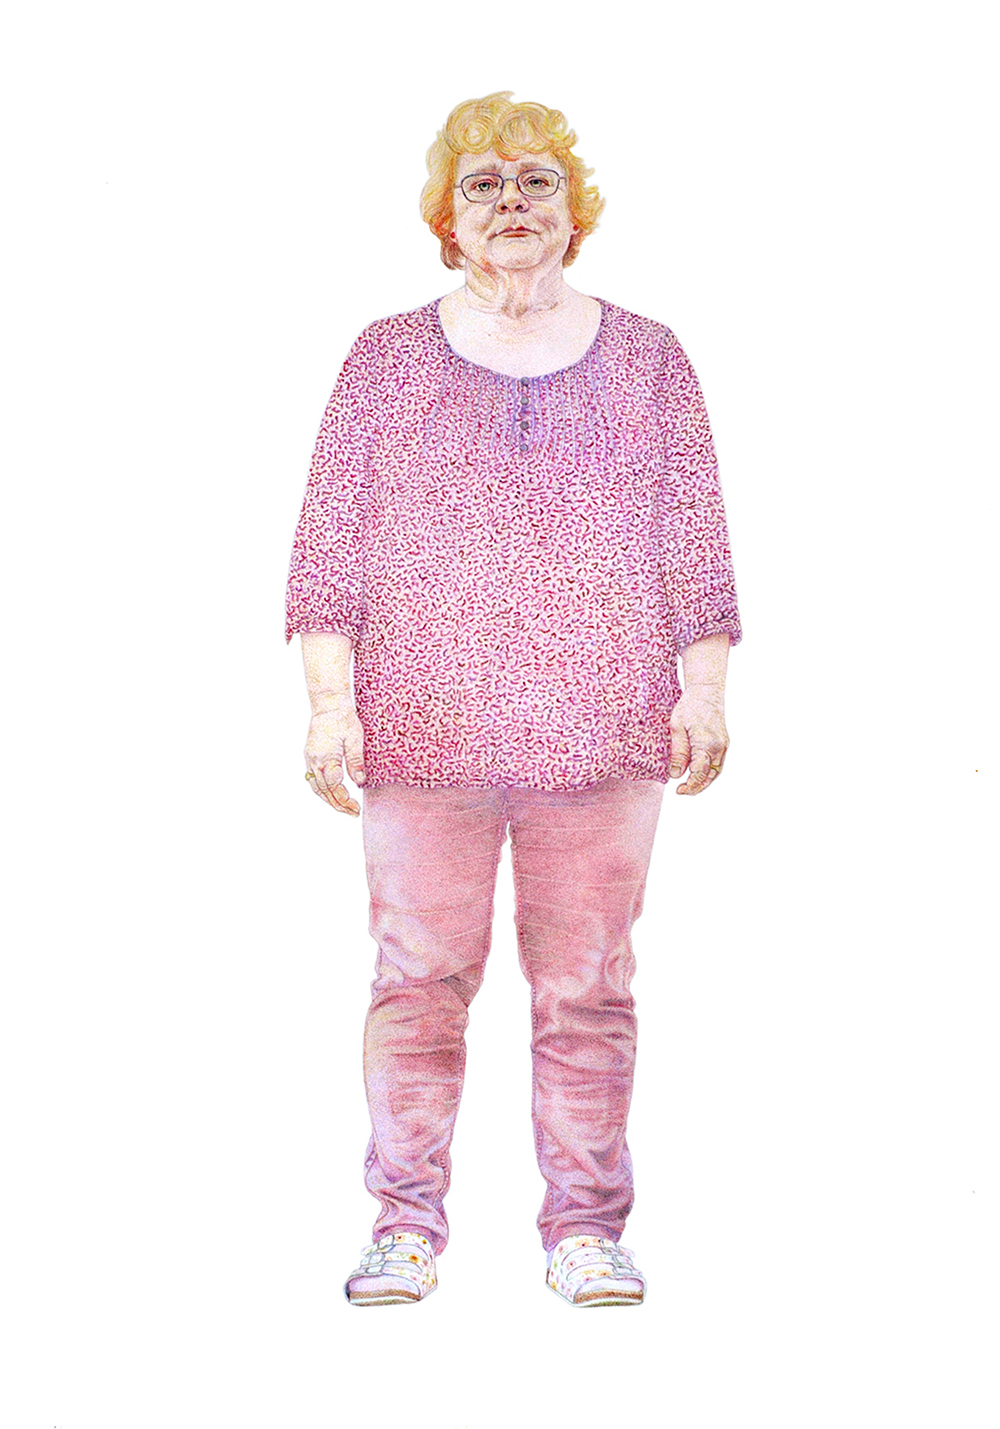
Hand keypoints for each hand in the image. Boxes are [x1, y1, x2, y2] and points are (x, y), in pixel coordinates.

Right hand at [304, 696, 365, 815]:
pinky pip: (314, 780)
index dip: (344, 798)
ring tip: (345, 808)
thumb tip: (359, 782)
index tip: (355, 806)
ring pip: (317, 787)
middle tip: (353, 812)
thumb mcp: (355, 738)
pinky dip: (324, 791)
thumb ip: (356, 761)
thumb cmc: (343, 719)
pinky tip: (334, 794)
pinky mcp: (310, 757)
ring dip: (330, 800)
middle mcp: (314, 760)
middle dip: (338, 804)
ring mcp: (310, 759)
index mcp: (325, 757)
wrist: (328, 705)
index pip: (333, 786)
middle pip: (324, 791)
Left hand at [668, 684, 728, 794]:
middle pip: (710, 776)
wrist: (707, 692)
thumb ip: (678, 753)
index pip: (699, 772)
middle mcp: (719, 747)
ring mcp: (723, 746)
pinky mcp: (723, 744)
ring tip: (688, 787)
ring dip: (703, 782)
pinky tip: (697, 775)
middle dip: (696, 787)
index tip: (678, 790)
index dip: (689, 785)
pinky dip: (708, 773)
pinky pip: (717, 764)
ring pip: (716, 772)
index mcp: (707, 743)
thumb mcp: (677, 728)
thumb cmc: (690, 706)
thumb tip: (675, 774)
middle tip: (680, 791)